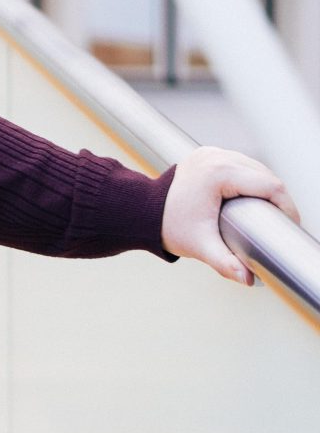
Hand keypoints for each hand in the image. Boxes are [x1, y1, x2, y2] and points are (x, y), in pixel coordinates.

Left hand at [162, 146, 300, 284]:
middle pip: (266, 176)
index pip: (270, 186)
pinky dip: (252, 180)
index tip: (290, 226)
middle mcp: (216, 156)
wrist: (142, 211)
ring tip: (273, 213)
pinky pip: (241, 165)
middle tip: (282, 224)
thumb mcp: (200, 246)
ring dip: (267, 188)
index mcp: (218, 173)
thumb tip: (249, 280)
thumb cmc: (169, 227)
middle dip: (279, 199)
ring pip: (256, 168)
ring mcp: (211, 152)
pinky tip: (257, 198)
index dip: (287, 207)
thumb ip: (226, 262)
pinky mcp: (208, 154)